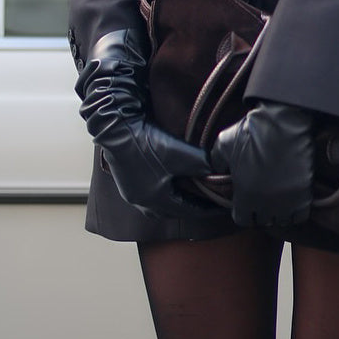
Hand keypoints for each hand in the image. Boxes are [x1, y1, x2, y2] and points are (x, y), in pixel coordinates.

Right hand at [76, 28, 210, 217]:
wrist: (116, 127)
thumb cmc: (146, 142)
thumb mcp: (181, 155)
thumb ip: (202, 166)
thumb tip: (218, 171)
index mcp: (155, 200)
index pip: (189, 211)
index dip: (208, 209)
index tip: (222, 206)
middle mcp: (141, 201)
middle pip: (173, 211)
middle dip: (191, 207)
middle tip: (208, 201)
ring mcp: (131, 192)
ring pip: (158, 204)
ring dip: (175, 200)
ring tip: (190, 193)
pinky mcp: (125, 179)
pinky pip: (148, 193)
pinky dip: (162, 190)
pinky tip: (169, 181)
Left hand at [210, 100, 314, 227]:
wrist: (283, 125)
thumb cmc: (253, 133)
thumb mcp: (224, 144)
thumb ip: (217, 161)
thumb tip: (215, 169)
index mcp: (244, 195)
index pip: (242, 219)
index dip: (243, 211)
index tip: (246, 203)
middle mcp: (265, 204)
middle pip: (263, 221)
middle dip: (261, 212)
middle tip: (263, 200)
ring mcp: (286, 202)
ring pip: (282, 220)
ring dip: (279, 213)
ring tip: (279, 201)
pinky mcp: (304, 195)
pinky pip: (300, 215)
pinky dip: (296, 211)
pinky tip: (293, 200)